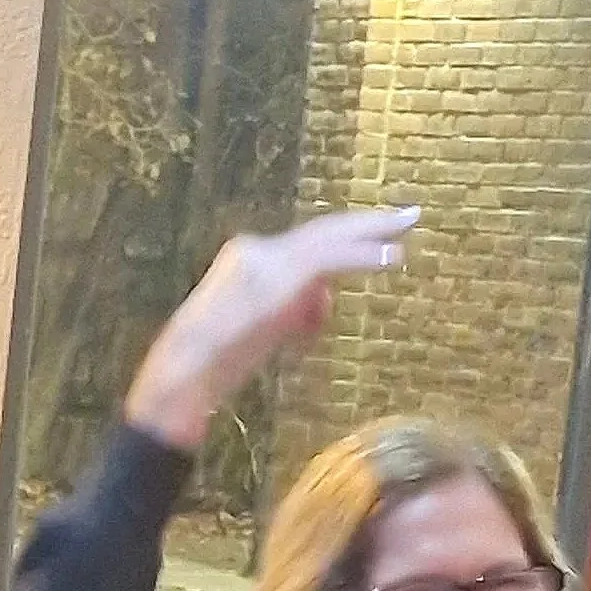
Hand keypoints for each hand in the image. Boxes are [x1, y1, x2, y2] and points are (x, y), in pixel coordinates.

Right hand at [125, 207, 419, 449]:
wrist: (183, 375)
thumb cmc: (208, 369)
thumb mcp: (254, 333)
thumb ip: (289, 314)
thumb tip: (320, 307)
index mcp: (245, 260)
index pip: (303, 250)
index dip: (343, 247)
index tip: (376, 247)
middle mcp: (255, 250)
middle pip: (321, 232)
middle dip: (365, 224)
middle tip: (406, 215)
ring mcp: (267, 259)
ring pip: (329, 239)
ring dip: (374, 231)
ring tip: (407, 224)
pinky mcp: (279, 275)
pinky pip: (332, 258)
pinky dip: (365, 256)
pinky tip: (393, 256)